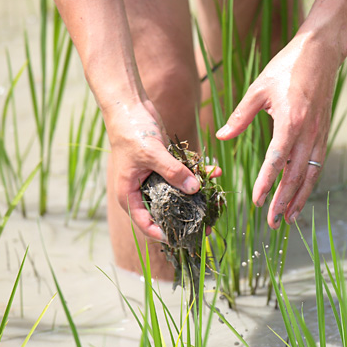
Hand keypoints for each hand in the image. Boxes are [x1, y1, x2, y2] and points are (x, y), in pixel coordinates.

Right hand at [106, 99, 221, 239]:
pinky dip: (198, 175)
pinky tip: (215, 172)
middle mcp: (141, 191)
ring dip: (197, 197)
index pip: (145, 224)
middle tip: (208, 228)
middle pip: (165, 213)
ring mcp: (154, 180)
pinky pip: (183, 177)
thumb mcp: (152, 153)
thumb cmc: (132, 132)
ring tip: (216, 204)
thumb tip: (194, 188)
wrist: (130, 106)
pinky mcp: (165, 167)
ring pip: (177, 196)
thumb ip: (173, 172)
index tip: (184, 239)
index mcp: (129, 195)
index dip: (164, 234)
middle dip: (187, 219)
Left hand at [216, 31, 341, 228]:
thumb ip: (240, 116)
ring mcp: (318, 135)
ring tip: (289, 218)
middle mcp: (308, 133)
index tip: (257, 201)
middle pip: (296, 175)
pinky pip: (316, 165)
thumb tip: (221, 136)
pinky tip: (301, 195)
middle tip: (273, 222)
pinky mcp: (323, 133)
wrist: (321, 53)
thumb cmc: (286, 67)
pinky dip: (309, 183)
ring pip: (310, 175)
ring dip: (299, 198)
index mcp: (290, 122)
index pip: (277, 161)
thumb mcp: (258, 89)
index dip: (267, 183)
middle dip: (284, 201)